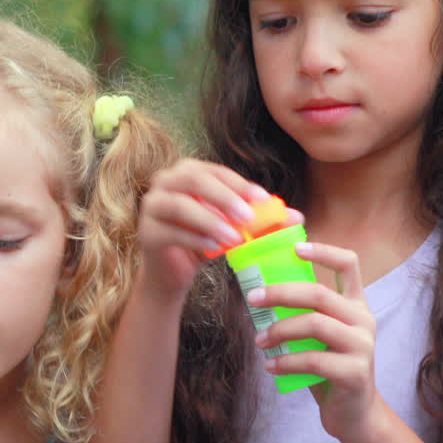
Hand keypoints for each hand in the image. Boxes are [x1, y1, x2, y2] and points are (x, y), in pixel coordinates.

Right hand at [138, 159, 300, 296]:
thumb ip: (260, 219)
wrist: (174, 271)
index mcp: (186, 172)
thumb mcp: (234, 227)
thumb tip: (296, 217)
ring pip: (180, 205)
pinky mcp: (146, 232)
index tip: (263, 200)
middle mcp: (164, 182)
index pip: (215, 171)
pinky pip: (171, 231)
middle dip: (224, 197)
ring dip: (211, 221)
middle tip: (248, 217)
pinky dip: (195, 239)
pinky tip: (214, 249)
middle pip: (194, 180)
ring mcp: (151, 206)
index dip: (239, 184)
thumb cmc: (205, 241)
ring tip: (234, 238)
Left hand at [247, 241, 378, 440]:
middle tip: (252, 299)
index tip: (294, 248)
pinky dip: (286, 362)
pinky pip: (313, 360)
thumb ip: (301, 314)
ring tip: (259, 341)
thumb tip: (257, 295)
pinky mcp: (355, 372)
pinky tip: (271, 366)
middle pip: (318, 293)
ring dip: (279, 330)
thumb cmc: (327, 368)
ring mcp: (362, 346)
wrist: (353, 413)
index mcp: (355, 304)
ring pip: (315, 324)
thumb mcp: (317, 336)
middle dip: (280, 293)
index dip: (322, 251)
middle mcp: (363, 319)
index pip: (348, 264)